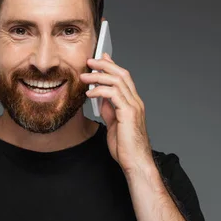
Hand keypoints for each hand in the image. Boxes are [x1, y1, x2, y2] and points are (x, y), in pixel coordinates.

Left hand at [80, 53, 153, 173]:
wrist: (135, 162)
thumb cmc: (125, 147)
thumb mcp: (113, 124)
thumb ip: (109, 109)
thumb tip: (100, 97)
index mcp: (133, 103)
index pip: (123, 78)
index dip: (111, 66)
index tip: (99, 58)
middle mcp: (136, 102)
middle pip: (122, 74)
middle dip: (105, 65)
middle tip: (89, 61)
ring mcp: (134, 107)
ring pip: (118, 81)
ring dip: (99, 76)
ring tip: (85, 76)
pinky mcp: (129, 113)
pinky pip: (114, 94)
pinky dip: (100, 90)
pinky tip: (89, 93)